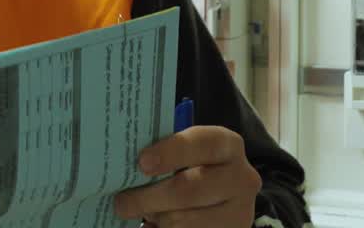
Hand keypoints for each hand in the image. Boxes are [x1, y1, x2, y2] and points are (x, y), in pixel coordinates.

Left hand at [114, 125, 261, 227]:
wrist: (224, 197)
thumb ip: (167, 154)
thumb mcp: (190, 155)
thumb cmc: (196, 168)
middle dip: (149, 197)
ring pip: (184, 221)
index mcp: (228, 146)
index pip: (202, 144)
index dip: (170, 152)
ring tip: (147, 213)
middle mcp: (241, 178)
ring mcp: (241, 212)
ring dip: (158, 219)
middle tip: (122, 203)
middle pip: (188, 189)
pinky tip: (158, 226)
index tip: (142, 163)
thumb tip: (125, 164)